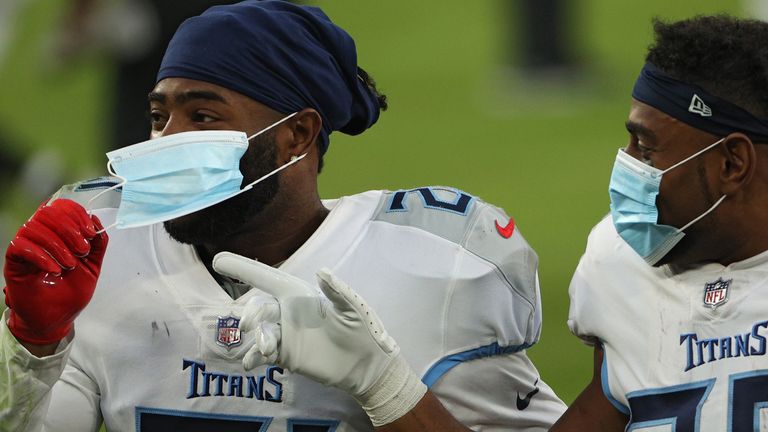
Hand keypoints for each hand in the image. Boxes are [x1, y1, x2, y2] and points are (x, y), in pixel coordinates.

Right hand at [4, 199, 107, 344]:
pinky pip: (20, 246)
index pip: (62, 207)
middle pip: (47, 212)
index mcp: (59, 233)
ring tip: (70, 265)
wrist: (56, 319)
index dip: (77, 214)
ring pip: (34, 227)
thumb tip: (95, 219)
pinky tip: (54, 270)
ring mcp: (25, 247)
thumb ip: (98, 245)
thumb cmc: (71, 293)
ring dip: (57, 245)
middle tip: (82, 250)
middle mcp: (40, 235)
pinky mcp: (14, 262)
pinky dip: (41, 256)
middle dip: (69, 228)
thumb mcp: (93, 266)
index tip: (91, 233)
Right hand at [213, 252, 426, 425]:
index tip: (219, 259)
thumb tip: (321, 271)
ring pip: (259, 331)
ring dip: (256, 337)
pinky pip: (261, 353)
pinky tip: (251, 363)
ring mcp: (285, 334)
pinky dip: (253, 356)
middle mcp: (288, 312)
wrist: (367, 365)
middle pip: (258, 307)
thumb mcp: (354, 308)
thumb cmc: (363, 330)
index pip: (267, 278)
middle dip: (250, 314)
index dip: (244, 268)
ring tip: (266, 349)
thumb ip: (337, 291)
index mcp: (300, 294)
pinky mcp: (286, 356)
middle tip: (248, 326)